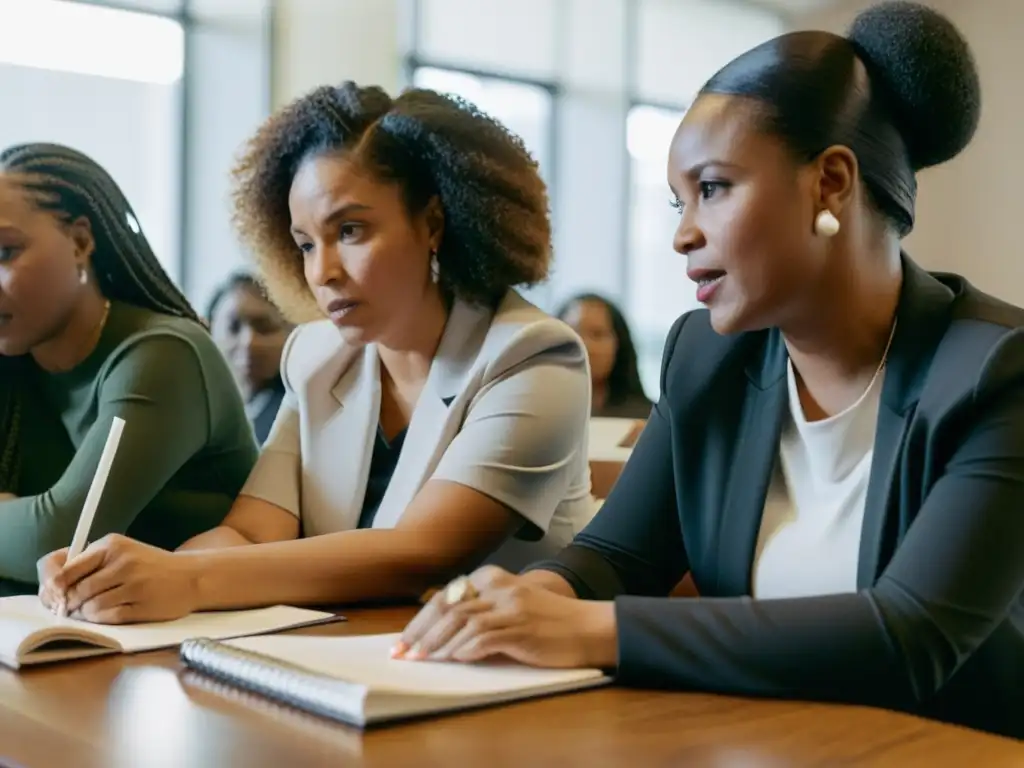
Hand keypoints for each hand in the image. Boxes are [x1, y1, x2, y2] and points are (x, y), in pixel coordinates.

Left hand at [42, 534, 198, 623]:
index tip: (55, 594)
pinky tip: (105, 616)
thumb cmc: (150, 566)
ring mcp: (135, 585)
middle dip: (68, 604)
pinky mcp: (143, 605)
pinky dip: (100, 620)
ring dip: (84, 614)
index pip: (65, 568)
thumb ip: (90, 563)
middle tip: (69, 609)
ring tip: (89, 612)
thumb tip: (53, 586)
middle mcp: (123, 562)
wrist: (191, 576)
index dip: (53, 586)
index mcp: (112, 545)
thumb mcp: (122, 553)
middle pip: (76, 590)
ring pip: (90, 606)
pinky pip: (108, 617)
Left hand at [396, 566, 617, 668]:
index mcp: (492, 578)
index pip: (446, 596)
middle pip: (447, 606)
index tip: (402, 641)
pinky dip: (465, 649)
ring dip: (438, 643)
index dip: (420, 620)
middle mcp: (499, 587)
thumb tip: (440, 634)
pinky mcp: (521, 627)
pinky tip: (456, 659)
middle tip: (404, 653)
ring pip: (461, 621)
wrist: (587, 627)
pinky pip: (484, 637)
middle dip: (420, 631)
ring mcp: (510, 606)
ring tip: (423, 659)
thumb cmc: (548, 622)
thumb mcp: (510, 606)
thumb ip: (480, 612)